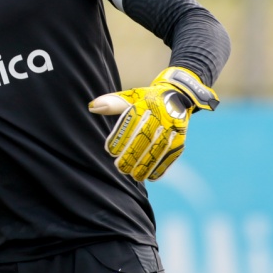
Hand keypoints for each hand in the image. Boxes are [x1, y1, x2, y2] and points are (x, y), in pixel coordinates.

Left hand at [89, 67, 218, 181]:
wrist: (178, 96)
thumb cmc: (147, 99)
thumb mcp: (132, 96)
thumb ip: (113, 103)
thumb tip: (92, 107)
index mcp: (147, 104)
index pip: (132, 123)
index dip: (121, 138)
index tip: (110, 151)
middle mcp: (162, 115)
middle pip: (145, 138)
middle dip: (132, 154)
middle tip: (120, 167)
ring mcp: (173, 129)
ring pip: (158, 149)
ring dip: (146, 165)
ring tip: (133, 175)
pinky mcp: (180, 140)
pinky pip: (170, 156)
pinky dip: (161, 168)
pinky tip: (150, 176)